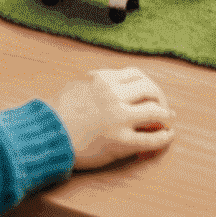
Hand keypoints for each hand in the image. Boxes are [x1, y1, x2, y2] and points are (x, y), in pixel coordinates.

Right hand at [53, 67, 175, 169]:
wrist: (46, 136)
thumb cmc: (56, 113)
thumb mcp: (76, 86)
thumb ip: (95, 81)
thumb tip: (106, 79)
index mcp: (103, 79)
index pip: (135, 74)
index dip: (146, 83)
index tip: (149, 91)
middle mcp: (113, 95)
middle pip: (149, 89)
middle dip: (160, 97)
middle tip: (163, 106)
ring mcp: (118, 118)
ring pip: (155, 111)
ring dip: (166, 115)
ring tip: (169, 120)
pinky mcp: (119, 141)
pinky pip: (150, 138)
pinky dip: (163, 138)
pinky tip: (168, 137)